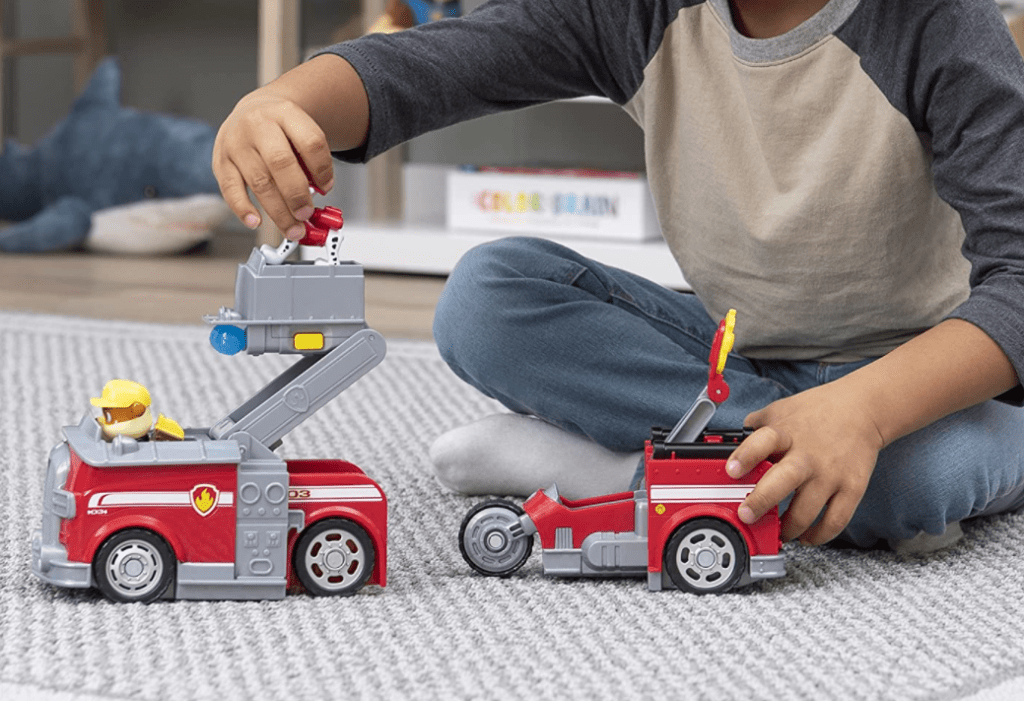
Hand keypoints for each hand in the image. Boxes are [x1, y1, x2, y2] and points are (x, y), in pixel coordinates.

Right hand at [213, 91, 334, 239]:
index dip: (322, 169)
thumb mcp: (301, 131)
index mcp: (286, 112)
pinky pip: (230, 188)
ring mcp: (236, 142)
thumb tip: (317, 197)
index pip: (310, 142)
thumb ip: (311, 159)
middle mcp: (258, 124)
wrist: (253, 110)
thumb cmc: (282, 128)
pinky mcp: (220, 160)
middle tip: (307, 215)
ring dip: (278, 211)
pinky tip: (256, 221)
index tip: (327, 189)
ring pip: (259, 181)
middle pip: (281, 163)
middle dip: (297, 195)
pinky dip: (243, 208)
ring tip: (293, 229)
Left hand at [726, 382, 884, 544]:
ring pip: (806, 511)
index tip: (731, 470)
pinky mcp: (852, 488)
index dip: (745, 456)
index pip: (762, 442)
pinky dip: (818, 535)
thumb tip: (730, 440)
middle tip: (746, 515)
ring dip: (788, 528)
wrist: (862, 409)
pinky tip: (805, 536)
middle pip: (782, 481)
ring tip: (777, 532)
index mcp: (786, 433)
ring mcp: (830, 474)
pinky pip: (835, 521)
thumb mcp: (780, 410)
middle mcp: (808, 455)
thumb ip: (756, 426)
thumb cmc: (817, 412)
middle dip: (761, 501)